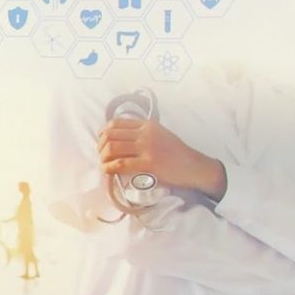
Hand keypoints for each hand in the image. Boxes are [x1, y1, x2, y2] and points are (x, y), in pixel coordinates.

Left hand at [97, 118, 226, 198]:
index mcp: (147, 124)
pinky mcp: (148, 163)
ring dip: (103, 157)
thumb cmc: (176, 153)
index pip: (116, 123)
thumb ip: (141, 133)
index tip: (101, 141)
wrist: (194, 167)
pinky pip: (121, 164)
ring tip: (104, 164)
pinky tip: (107, 171)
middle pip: (110, 135)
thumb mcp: (159, 134)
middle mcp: (146, 133)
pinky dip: (109, 167)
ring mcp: (147, 148)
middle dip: (100, 146)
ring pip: (112, 148)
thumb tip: (118, 138)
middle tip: (101, 156)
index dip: (103, 132)